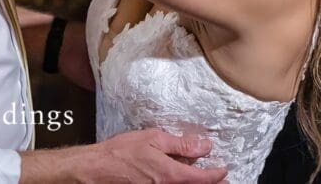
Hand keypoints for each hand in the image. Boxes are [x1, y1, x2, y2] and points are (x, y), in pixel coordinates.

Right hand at [23, 128, 227, 182]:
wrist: (96, 169)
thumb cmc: (121, 152)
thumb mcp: (153, 139)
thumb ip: (181, 144)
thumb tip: (204, 145)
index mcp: (171, 175)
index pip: (202, 178)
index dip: (217, 175)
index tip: (224, 169)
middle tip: (223, 181)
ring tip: (204, 179)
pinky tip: (181, 178)